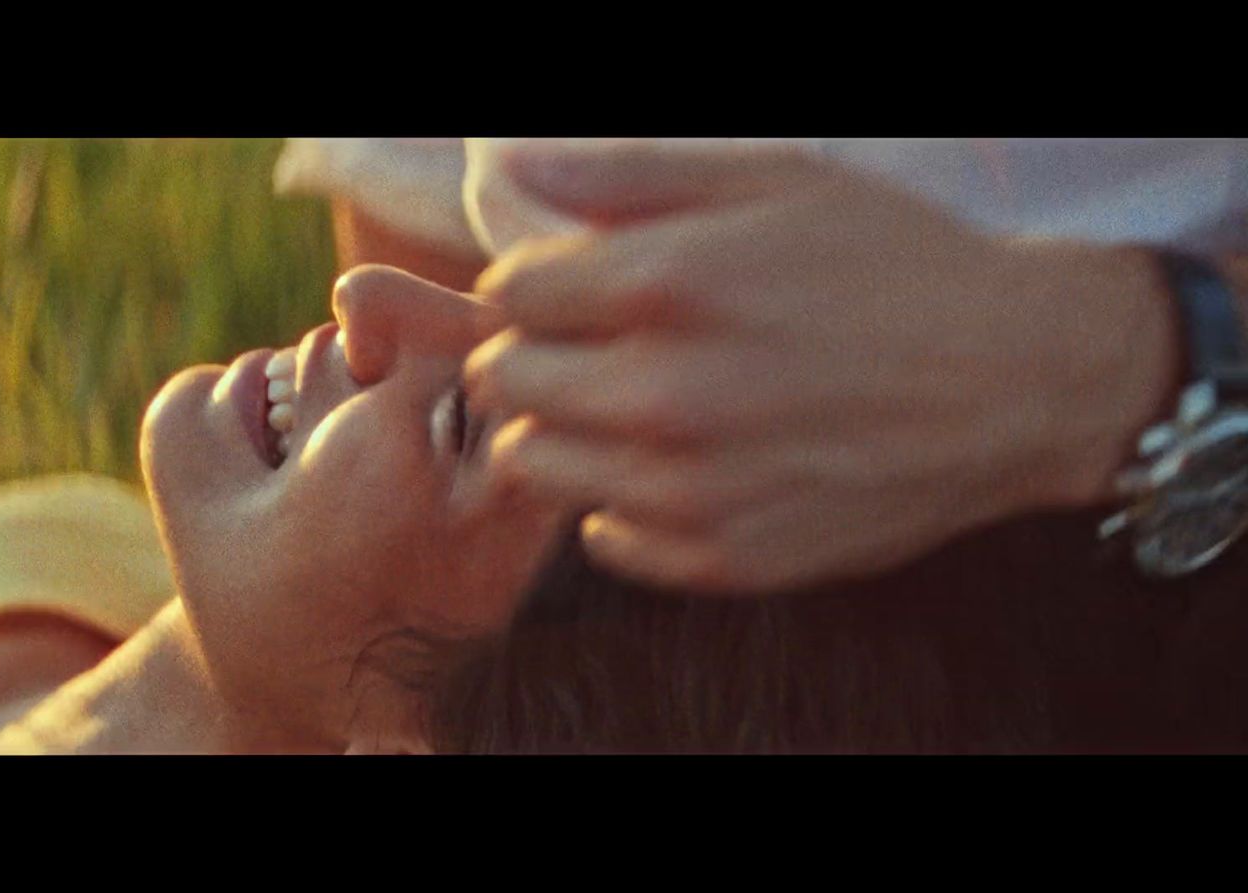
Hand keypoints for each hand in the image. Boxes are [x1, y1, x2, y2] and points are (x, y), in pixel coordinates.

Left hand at [465, 143, 1176, 593]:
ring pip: (534, 466)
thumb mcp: (770, 179)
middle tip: (593, 344)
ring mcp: (692, 489)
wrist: (1019, 378)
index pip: (505, 293)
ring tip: (628, 403)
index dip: (532, 283)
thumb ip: (627, 174)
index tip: (573, 286)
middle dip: (532, 352)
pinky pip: (602, 537)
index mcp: (666, 286)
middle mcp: (665, 397)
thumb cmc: (893, 263)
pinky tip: (675, 464)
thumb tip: (515, 162)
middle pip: (503, 382)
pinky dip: (618, 502)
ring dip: (562, 430)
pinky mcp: (725, 557)